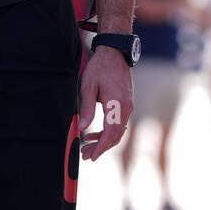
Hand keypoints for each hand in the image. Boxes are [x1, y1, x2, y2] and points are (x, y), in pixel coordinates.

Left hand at [78, 45, 133, 161]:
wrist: (116, 53)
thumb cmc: (100, 67)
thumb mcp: (88, 86)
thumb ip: (86, 109)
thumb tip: (82, 127)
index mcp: (116, 104)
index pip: (110, 133)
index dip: (100, 147)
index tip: (91, 156)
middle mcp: (126, 107)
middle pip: (115, 136)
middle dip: (101, 148)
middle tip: (85, 155)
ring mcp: (128, 106)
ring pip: (118, 131)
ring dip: (105, 141)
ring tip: (88, 146)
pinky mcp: (127, 104)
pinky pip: (120, 123)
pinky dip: (109, 132)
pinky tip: (97, 134)